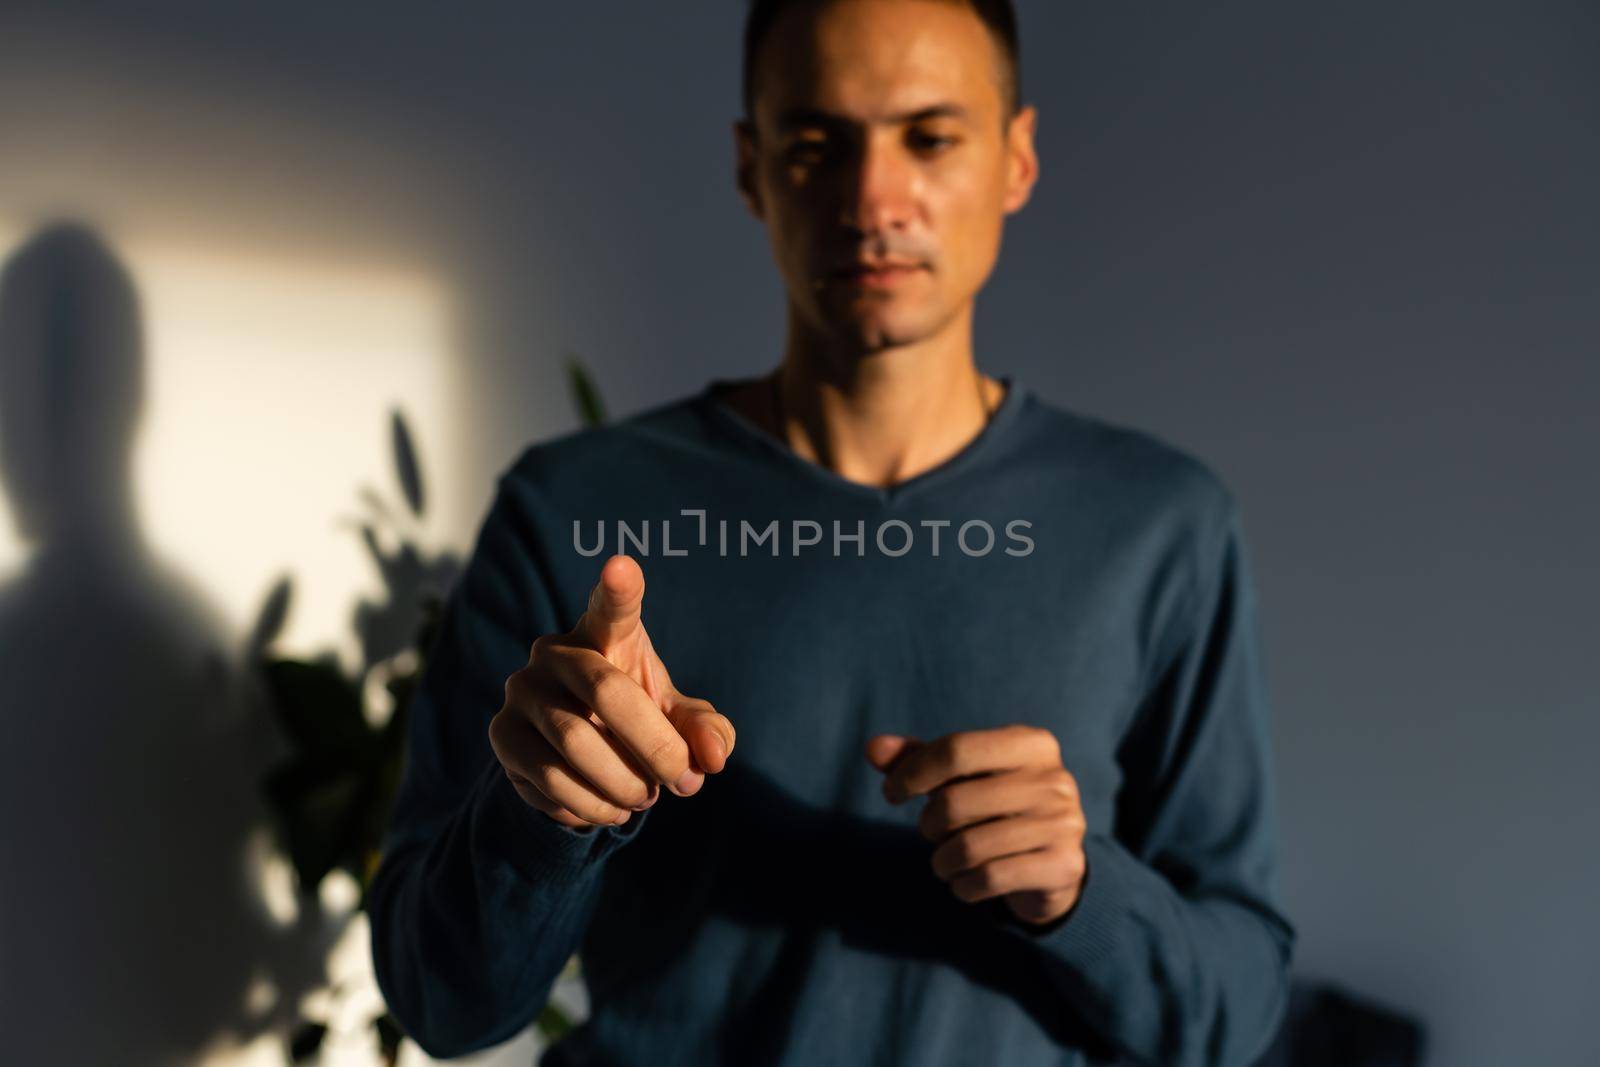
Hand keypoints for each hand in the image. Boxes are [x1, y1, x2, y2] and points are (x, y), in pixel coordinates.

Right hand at [490, 553, 735, 828]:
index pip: (612, 608)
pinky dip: (591, 807)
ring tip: (642, 799)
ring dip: (623, 785)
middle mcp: (555, 652)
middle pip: (606, 693)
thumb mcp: (676, 720)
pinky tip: (606, 807)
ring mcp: (522, 692)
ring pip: (574, 745)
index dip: (618, 588)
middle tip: (679, 780)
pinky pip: (549, 781)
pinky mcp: (501, 736)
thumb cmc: (636, 718)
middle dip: (654, 746)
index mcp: (605, 634)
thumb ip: (705, 730)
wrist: (575, 754)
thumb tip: (711, 756)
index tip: (622, 565)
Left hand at [866, 726, 1085, 924]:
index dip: (911, 772)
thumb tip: (873, 748)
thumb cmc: (996, 808)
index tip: (891, 793)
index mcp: (1032, 743)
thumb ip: (917, 759)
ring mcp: (1065, 824)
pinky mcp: (1064, 866)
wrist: (1053, 864)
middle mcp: (1056, 779)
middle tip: (931, 833)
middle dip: (928, 824)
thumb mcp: (960, 777)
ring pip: (969, 846)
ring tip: (945, 861)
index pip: (956, 749)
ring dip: (942, 861)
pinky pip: (990, 878)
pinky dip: (963, 886)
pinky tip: (964, 883)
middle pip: (956, 801)